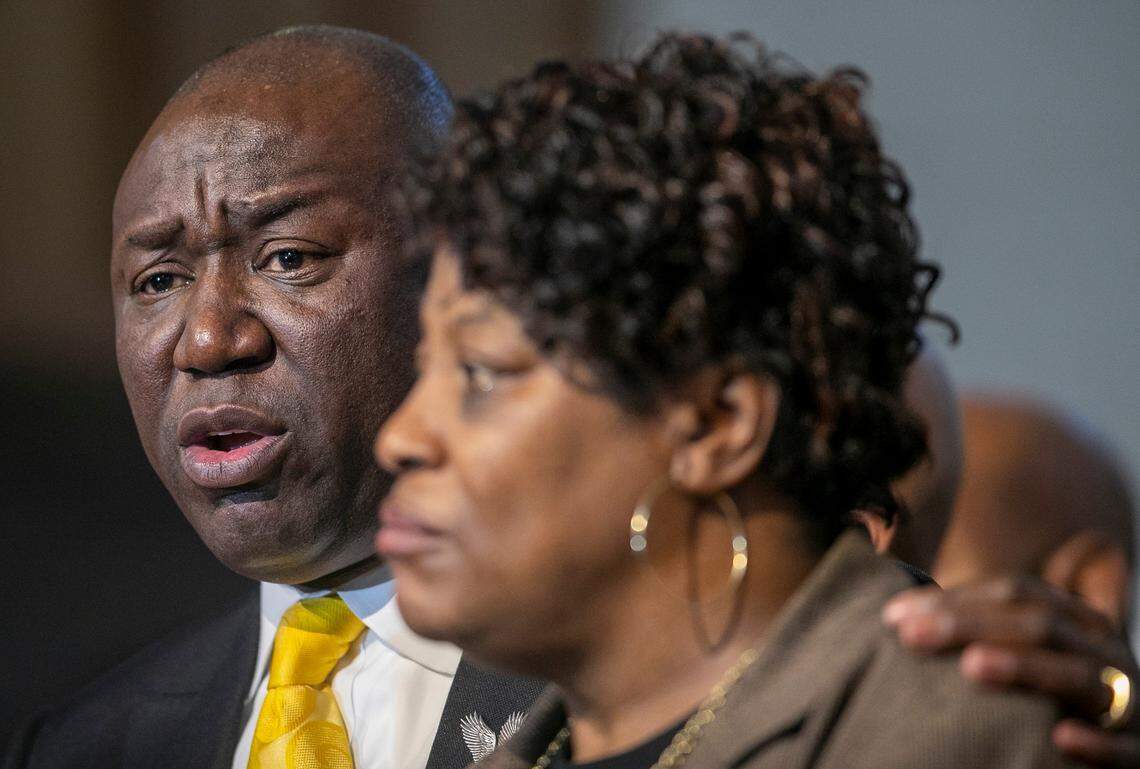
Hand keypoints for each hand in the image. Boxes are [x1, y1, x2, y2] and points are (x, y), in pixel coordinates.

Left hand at [883, 576, 1139, 767]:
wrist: (1131, 743)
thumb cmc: (1062, 698)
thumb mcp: (1034, 655)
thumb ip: (986, 634)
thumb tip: (904, 618)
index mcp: (1077, 620)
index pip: (1014, 593)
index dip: (954, 598)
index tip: (893, 615)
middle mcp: (1104, 650)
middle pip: (1036, 624)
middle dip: (968, 625)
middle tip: (910, 635)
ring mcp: (1128, 698)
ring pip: (1078, 676)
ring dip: (1024, 668)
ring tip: (971, 666)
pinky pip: (1125, 749)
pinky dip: (1097, 742)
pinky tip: (1062, 738)